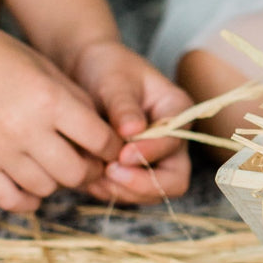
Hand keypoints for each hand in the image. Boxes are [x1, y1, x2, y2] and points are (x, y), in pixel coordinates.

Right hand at [0, 16, 123, 211]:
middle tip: (86, 160)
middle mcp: (25, 129)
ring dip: (57, 181)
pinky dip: (28, 198)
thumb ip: (73, 98)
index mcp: (48, 98)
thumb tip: (102, 133)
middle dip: (89, 169)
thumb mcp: (39, 64)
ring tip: (53, 164)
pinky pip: (12, 200)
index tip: (109, 146)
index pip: (100, 140)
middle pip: (78, 173)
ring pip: (47, 189)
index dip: (111, 146)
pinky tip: (30, 183)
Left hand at [69, 41, 190, 203]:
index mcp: (176, 111)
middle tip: (109, 172)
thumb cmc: (104, 68)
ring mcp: (154, 159)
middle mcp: (172, 140)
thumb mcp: (114, 80)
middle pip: (174, 180)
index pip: (175, 143)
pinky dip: (108, 191)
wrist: (85, 71)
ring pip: (151, 194)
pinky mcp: (133, 171)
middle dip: (142, 184)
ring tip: (93, 174)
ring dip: (122, 191)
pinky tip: (88, 176)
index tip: (121, 154)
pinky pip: (127, 194)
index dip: (150, 153)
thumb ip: (124, 106)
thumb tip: (133, 131)